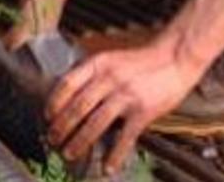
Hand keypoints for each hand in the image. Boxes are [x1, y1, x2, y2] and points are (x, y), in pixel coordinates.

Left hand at [44, 42, 206, 173]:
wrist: (175, 57)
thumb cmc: (142, 60)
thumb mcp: (111, 58)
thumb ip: (92, 73)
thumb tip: (70, 93)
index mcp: (98, 64)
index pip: (67, 84)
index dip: (54, 102)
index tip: (48, 115)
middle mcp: (108, 78)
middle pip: (78, 106)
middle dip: (62, 126)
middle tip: (53, 139)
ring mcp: (125, 95)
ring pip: (95, 123)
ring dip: (80, 141)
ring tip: (70, 152)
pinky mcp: (143, 111)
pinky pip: (125, 137)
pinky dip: (115, 154)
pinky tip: (108, 166)